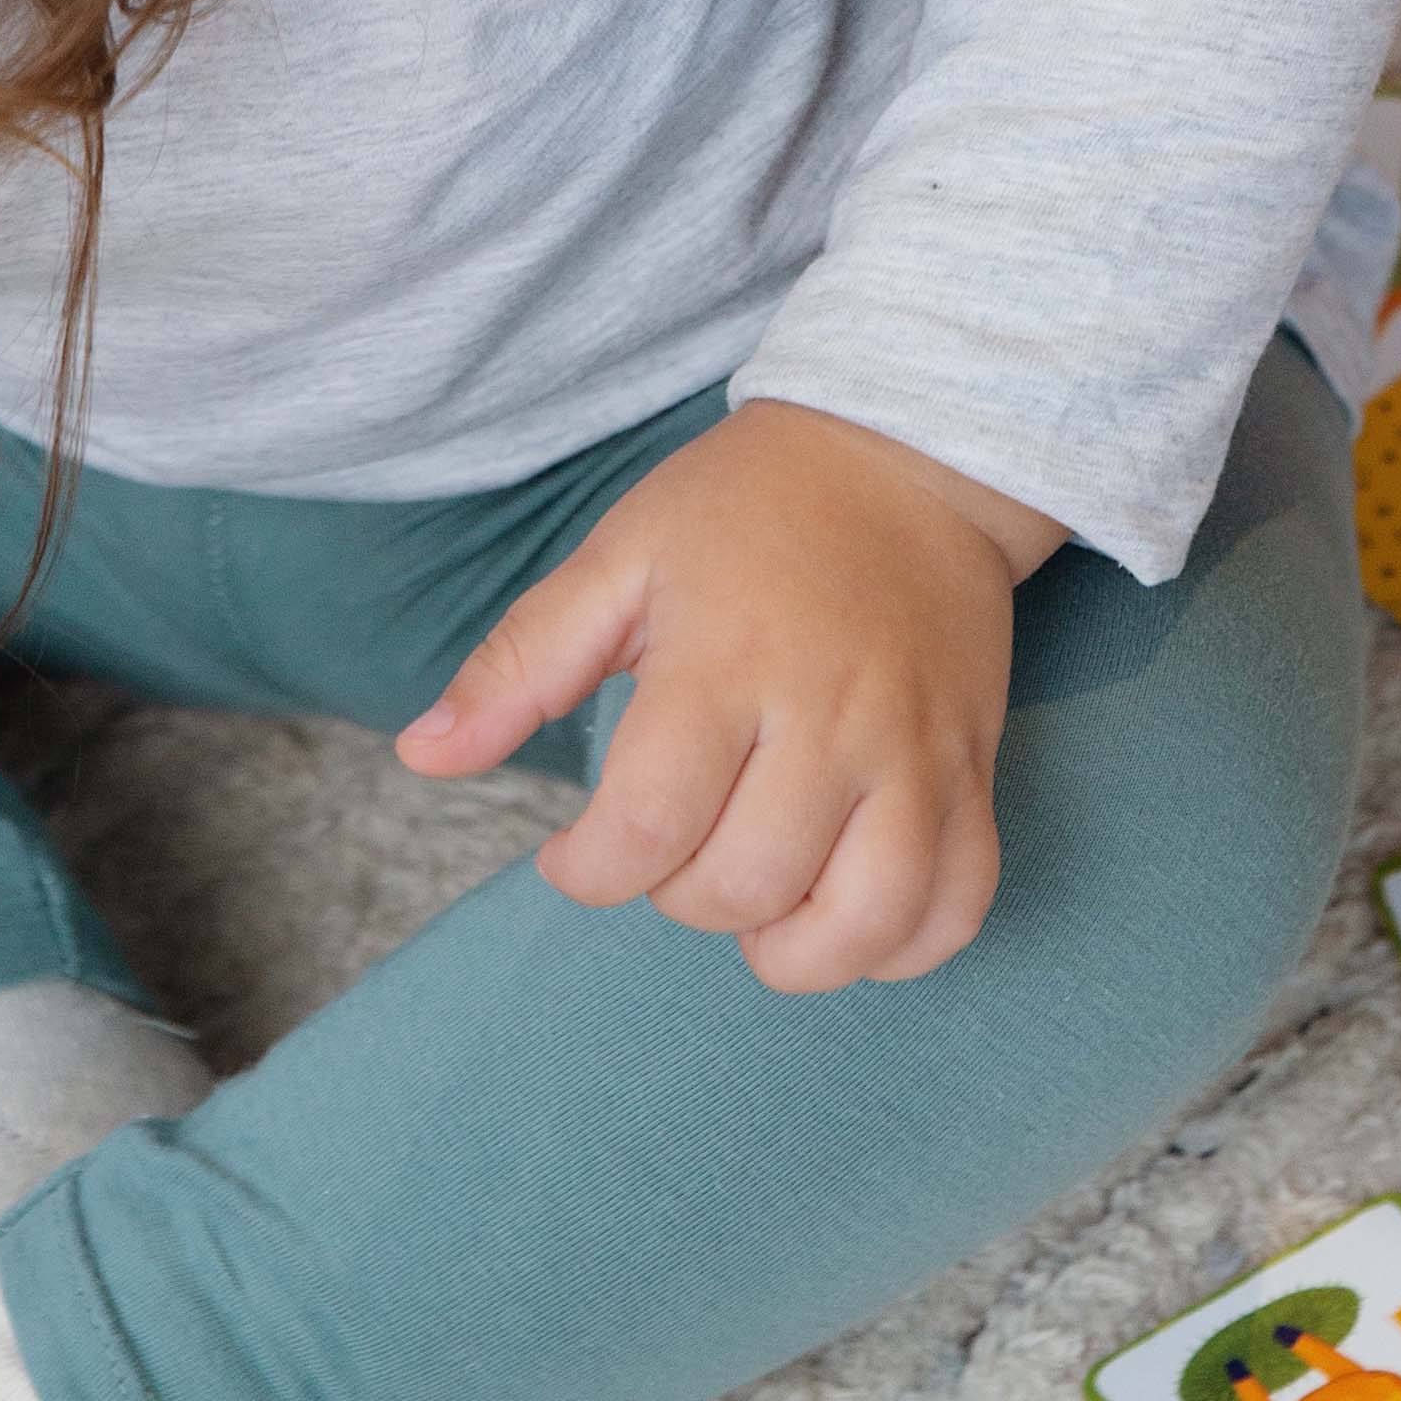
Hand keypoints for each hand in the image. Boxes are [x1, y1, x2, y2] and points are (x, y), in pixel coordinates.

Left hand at [397, 401, 1061, 992]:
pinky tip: (845, 911)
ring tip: (759, 903)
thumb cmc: (750, 508)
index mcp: (726, 663)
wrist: (910, 452)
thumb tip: (423, 756)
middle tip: (672, 841)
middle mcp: (830, 718)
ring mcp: (915, 750)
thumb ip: (520, 664)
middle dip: (679, 896)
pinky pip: (958, 905)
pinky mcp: (976, 769)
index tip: (577, 849)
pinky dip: (901, 946)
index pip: (643, 833)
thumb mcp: (622, 558)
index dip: (585, 872)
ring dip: (793, 949)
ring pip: (864, 921)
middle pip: (743, 887)